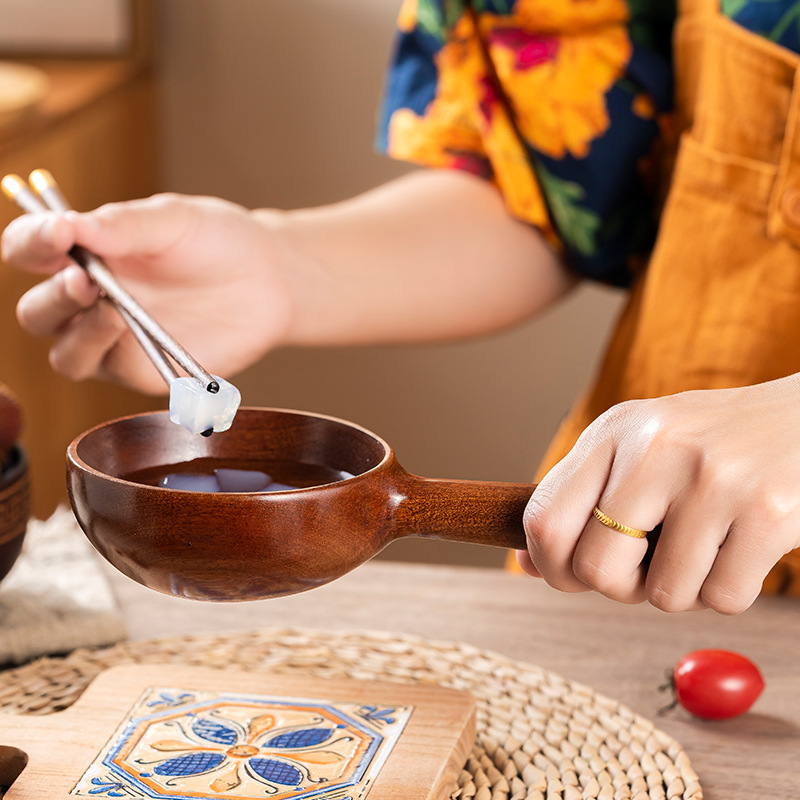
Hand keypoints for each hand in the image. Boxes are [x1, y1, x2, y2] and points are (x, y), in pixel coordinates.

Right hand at [2, 194, 295, 393]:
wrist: (270, 281)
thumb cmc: (218, 242)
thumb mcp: (174, 220)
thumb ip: (123, 226)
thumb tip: (68, 227)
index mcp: (87, 252)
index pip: (30, 250)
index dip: (31, 243)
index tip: (57, 234)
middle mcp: (90, 299)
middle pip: (38, 312)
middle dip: (55, 297)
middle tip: (87, 279)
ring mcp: (113, 340)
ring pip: (66, 354)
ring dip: (79, 335)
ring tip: (114, 311)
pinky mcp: (141, 369)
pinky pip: (113, 373)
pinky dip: (116, 356)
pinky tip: (140, 334)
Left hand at [519, 377, 799, 613]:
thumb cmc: (712, 444)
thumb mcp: (639, 448)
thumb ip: (584, 499)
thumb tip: (527, 563)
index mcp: (614, 431)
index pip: (545, 519)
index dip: (549, 567)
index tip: (570, 577)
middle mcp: (655, 448)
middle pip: (595, 568)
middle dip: (621, 587)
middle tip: (649, 568)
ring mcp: (712, 478)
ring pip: (663, 596)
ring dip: (684, 590)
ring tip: (705, 547)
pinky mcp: (768, 511)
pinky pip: (723, 599)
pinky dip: (729, 592)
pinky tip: (741, 549)